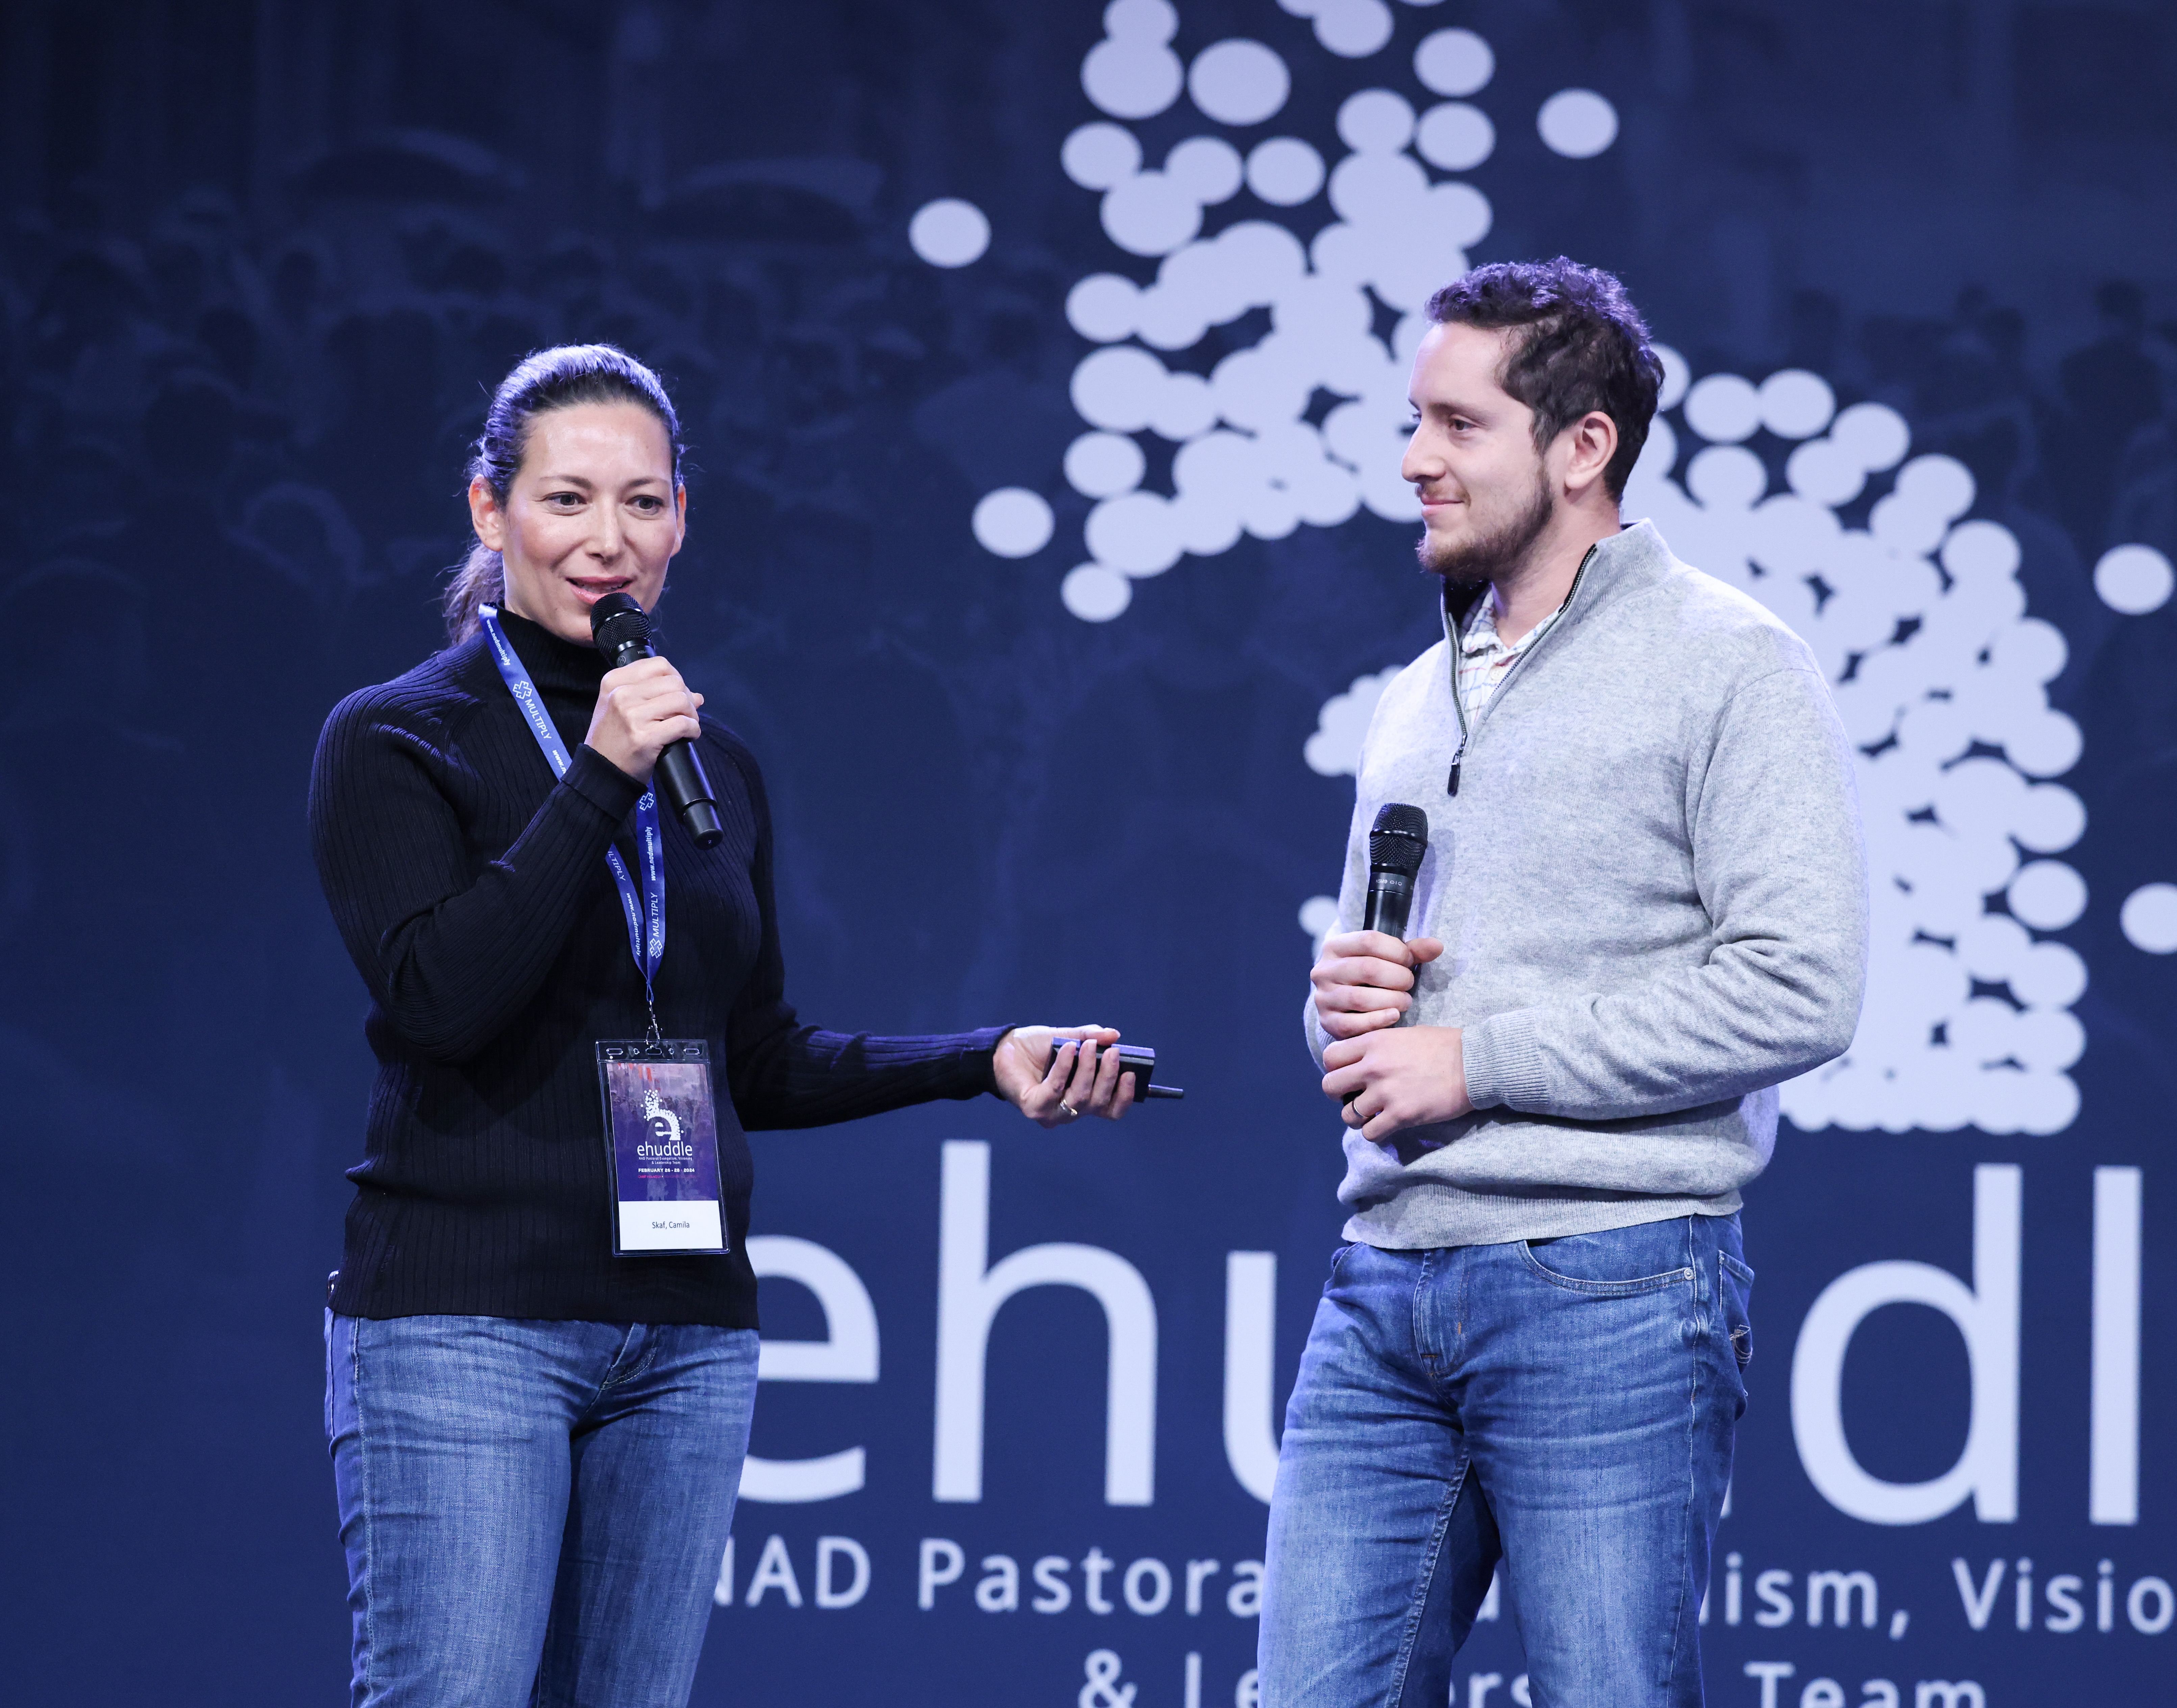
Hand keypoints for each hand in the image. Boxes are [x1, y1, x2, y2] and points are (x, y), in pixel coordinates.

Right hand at [584, 655, 703, 781]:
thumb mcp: (621, 707)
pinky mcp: (645, 737)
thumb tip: (696, 695)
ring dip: (691, 714)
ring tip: (687, 724)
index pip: (659, 665)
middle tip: (684, 713)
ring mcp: (632, 716)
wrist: (602, 770)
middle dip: (686, 697)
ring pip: (681, 700)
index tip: (676, 694)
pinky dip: (693, 729)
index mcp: (614, 682)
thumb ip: (654, 694)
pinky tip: (689, 735)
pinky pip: (683, 724)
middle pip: (674, 682)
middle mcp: (621, 695)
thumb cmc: (614, 738)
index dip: (675, 678)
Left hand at [993, 1026, 1137, 1127]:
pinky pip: (1055, 1089)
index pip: (1110, 1110)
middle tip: (1112, 1051)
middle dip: (1108, 1076)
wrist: (1002, 1048)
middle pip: (1098, 1103)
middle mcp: (1069, 1111)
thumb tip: (1114, 1035)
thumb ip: (1091, 1037)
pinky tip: (1068, 1048)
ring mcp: (1051, 1113)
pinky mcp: (1034, 1108)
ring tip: (1087, 1045)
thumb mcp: (1067, 1038)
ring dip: (1087, 1068)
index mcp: (1082, 1099)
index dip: (1123, 1096)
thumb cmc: (1035, 1048)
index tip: (1130, 1074)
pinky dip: (1064, 1067)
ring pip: (1080, 1097)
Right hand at [1310, 930, 1444, 1040]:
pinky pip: (1354, 1024)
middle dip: (1398, 977)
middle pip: (1367, 968)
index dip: (1398, 951)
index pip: (1369, 941)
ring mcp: (1323, 997)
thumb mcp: (1387, 959)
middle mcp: (1323, 970)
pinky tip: (1393, 1016)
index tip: (1409, 961)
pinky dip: (1379, 1021)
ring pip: (1360, 998)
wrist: (1345, 1005)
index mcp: (1335, 947)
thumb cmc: (1370, 977)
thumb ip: (1412, 951)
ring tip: (1404, 1001)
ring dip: (1392, 1000)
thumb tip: (1437, 946)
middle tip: (1409, 984)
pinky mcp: (1328, 1022)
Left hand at [1322, 1026, 1471, 1142]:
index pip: (1330, 1057)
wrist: (1475, 1063)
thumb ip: (1378, 1047)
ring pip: (1347, 1115)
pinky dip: (1375, 1132)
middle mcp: (1373, 1066)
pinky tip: (1387, 1125)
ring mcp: (1386, 1092)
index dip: (1336, 1068)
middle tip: (1356, 1096)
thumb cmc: (1444, 1046)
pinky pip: (1370, 1133)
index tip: (1348, 1074)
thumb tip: (1361, 1061)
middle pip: (1329, 1086)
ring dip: (1357, 1117)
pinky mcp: (1401, 1115)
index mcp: (1373, 1042)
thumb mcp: (1404, 1035)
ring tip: (1372, 1115)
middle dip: (1339, 1094)